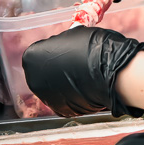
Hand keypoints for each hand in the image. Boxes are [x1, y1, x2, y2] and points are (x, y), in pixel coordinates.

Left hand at [22, 27, 143, 117]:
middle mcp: (33, 80)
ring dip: (65, 79)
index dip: (57, 47)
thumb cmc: (92, 48)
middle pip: (44, 69)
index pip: (41, 49)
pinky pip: (65, 97)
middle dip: (57, 65)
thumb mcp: (73, 34)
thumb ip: (62, 41)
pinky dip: (73, 92)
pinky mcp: (61, 110)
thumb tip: (64, 44)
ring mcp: (46, 98)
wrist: (111, 73)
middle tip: (76, 60)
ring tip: (83, 72)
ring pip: (54, 85)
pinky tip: (86, 84)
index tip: (69, 47)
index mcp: (31, 57)